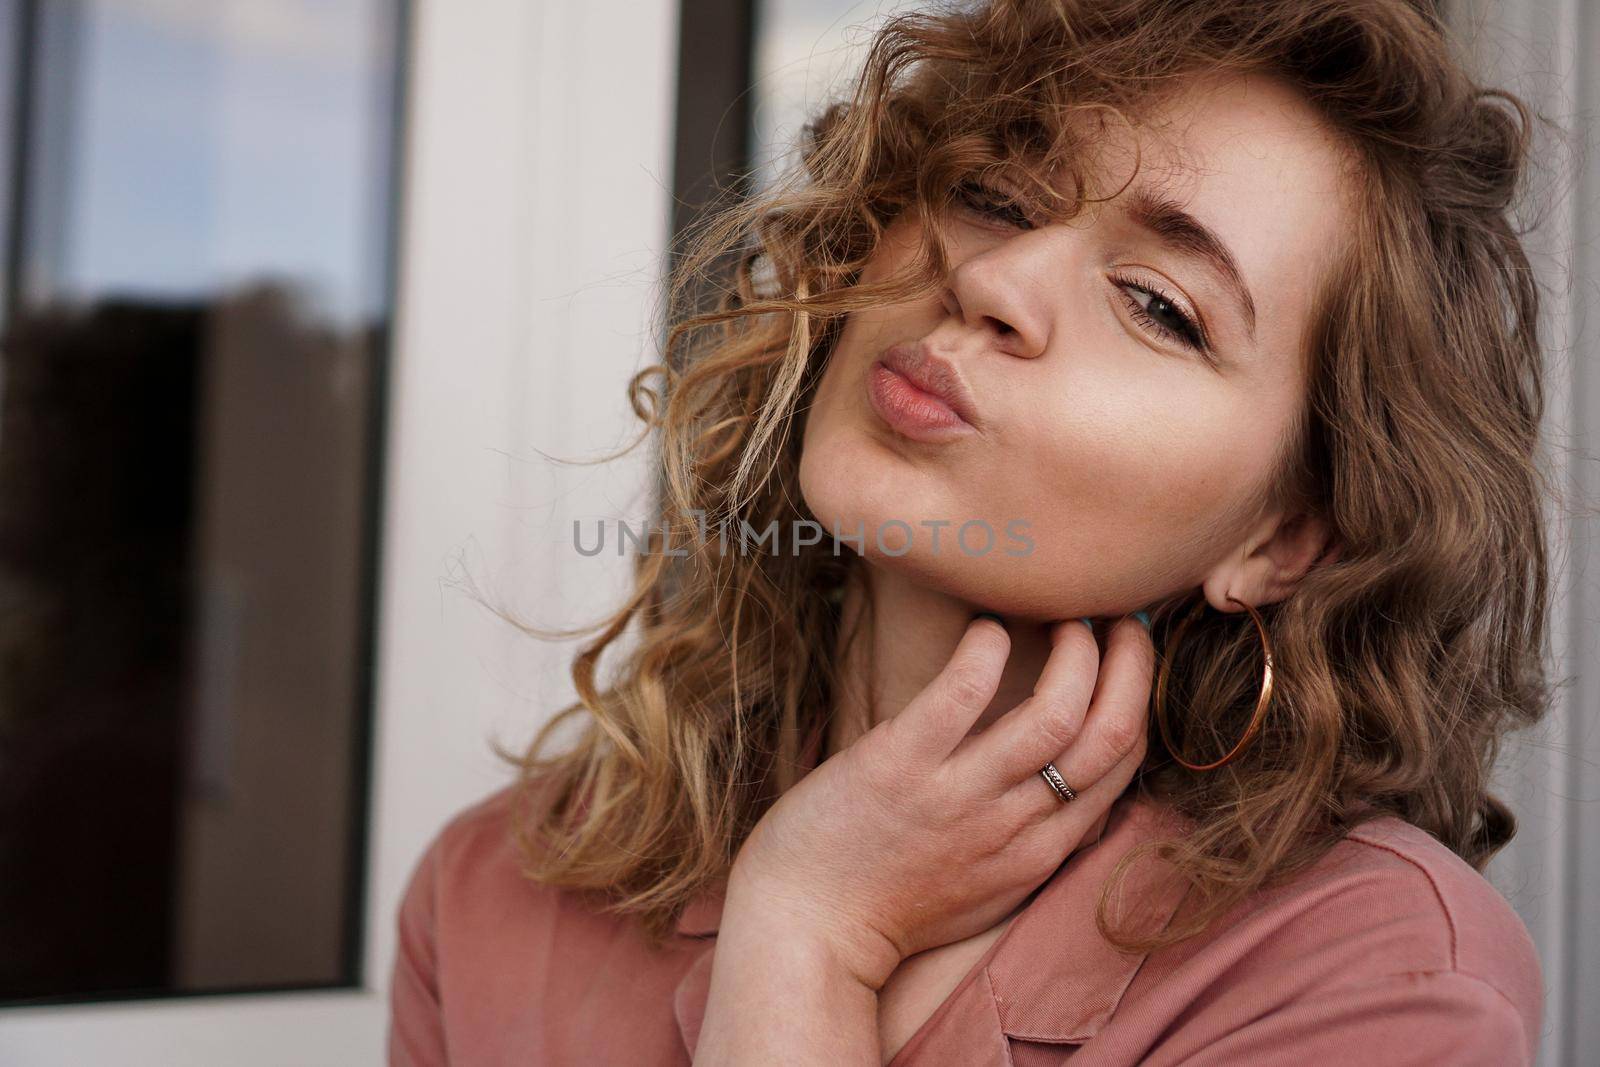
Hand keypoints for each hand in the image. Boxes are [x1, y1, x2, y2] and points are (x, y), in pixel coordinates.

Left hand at [725, 613, 1152, 991]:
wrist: (806, 934)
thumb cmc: (888, 904)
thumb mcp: (986, 889)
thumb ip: (1030, 841)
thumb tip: (1066, 789)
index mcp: (1039, 852)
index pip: (1122, 764)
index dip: (1138, 696)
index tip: (1127, 654)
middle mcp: (1012, 825)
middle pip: (1111, 736)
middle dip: (1133, 666)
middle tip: (1122, 621)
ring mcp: (957, 796)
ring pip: (1055, 715)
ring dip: (1075, 653)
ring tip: (1062, 617)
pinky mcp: (897, 766)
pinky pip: (959, 697)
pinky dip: (984, 651)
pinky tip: (986, 628)